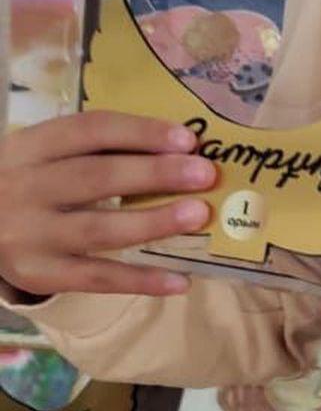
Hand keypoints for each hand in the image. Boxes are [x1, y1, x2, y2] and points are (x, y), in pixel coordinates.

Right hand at [0, 111, 215, 297]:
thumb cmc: (27, 181)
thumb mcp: (43, 153)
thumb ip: (96, 147)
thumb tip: (178, 149)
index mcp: (31, 146)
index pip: (90, 131)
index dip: (141, 132)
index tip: (188, 139)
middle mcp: (25, 188)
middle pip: (97, 177)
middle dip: (156, 174)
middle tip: (206, 174)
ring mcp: (28, 236)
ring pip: (99, 229)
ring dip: (154, 222)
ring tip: (198, 216)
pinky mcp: (37, 275)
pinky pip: (96, 278)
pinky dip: (140, 280)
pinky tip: (180, 280)